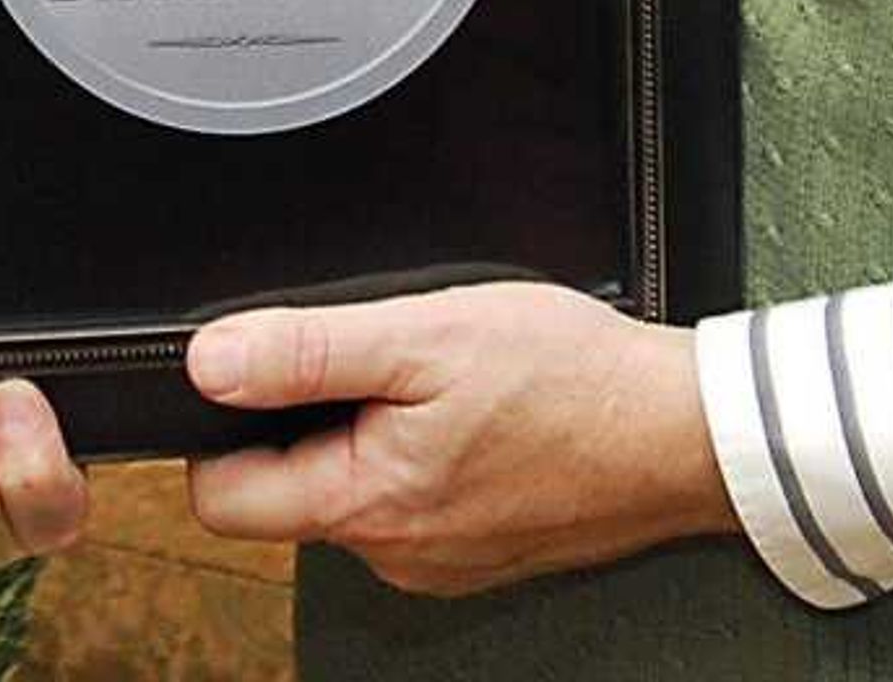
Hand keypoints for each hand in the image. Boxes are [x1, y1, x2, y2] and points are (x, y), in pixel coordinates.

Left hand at [184, 282, 726, 595]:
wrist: (683, 429)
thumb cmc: (571, 380)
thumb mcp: (423, 334)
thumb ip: (306, 352)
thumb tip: (209, 363)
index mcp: (367, 506)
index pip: (224, 499)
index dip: (215, 429)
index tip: (252, 376)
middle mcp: (396, 554)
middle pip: (287, 492)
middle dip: (306, 421)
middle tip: (372, 359)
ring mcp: (441, 559)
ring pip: (354, 491)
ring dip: (370, 432)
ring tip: (433, 379)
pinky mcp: (480, 548)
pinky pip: (413, 500)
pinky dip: (423, 451)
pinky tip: (470, 412)